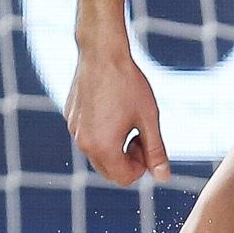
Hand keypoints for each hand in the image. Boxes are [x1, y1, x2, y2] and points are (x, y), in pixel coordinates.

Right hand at [67, 39, 169, 183]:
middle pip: (109, 170)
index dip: (142, 167)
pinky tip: (113, 108)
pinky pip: (88, 136)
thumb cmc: (129, 85)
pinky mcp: (70, 117)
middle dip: (128, 160)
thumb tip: (163, 177)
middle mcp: (83, 143)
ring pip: (98, 154)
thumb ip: (156, 152)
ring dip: (116, 147)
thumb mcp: (149, 120)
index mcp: (102, 147)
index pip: (124, 178)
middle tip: (140, 134)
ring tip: (128, 120)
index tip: (148, 144)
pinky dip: (102, 132)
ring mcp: (74, 130)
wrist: (102, 54)